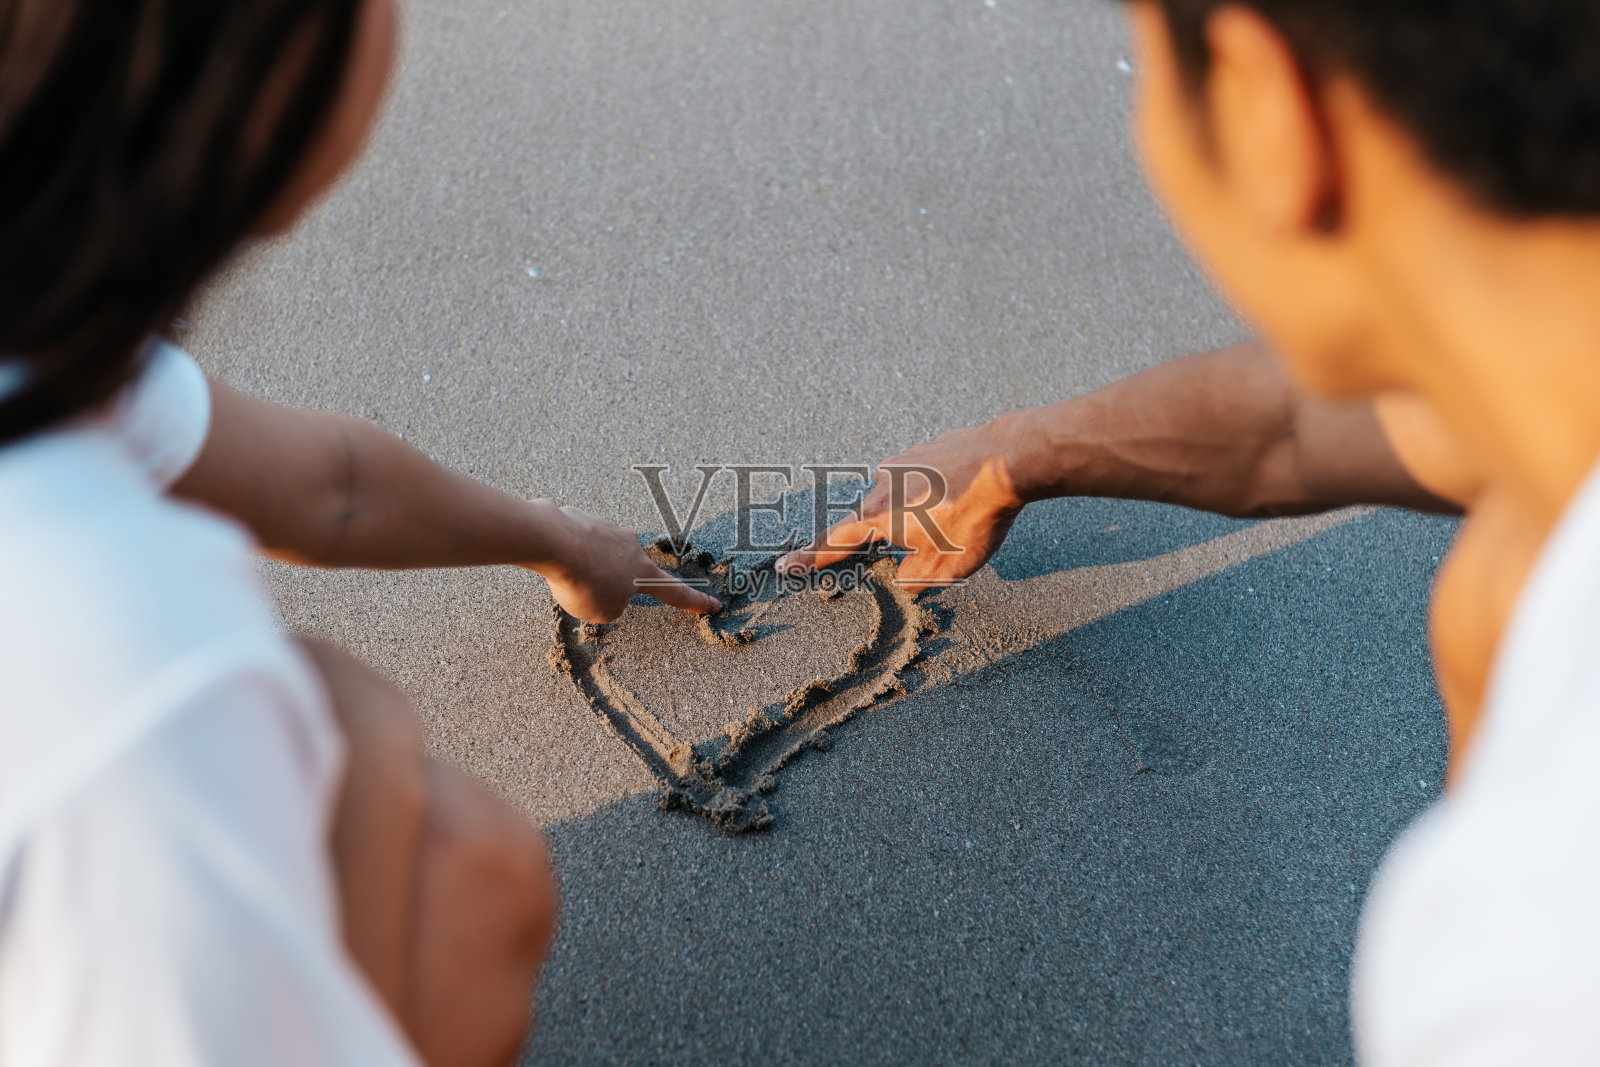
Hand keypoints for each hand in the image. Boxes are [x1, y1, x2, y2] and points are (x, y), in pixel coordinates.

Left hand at [535, 504, 720, 622]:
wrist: (553, 541)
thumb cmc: (583, 581)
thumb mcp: (603, 612)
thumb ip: (612, 605)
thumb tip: (606, 588)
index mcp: (643, 573)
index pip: (675, 592)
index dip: (695, 602)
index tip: (713, 605)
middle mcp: (631, 546)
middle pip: (626, 569)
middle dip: (609, 580)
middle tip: (587, 590)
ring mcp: (607, 528)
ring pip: (599, 554)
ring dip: (585, 566)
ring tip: (566, 574)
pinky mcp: (582, 518)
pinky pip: (577, 541)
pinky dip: (568, 552)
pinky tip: (554, 557)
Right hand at [776, 421, 1025, 588]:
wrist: (1007, 461)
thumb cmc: (972, 517)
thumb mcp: (944, 568)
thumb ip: (915, 579)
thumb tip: (904, 579)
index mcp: (878, 516)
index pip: (834, 543)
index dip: (810, 559)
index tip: (785, 565)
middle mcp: (883, 483)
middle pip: (874, 517)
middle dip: (893, 534)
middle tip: (924, 543)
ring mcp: (908, 458)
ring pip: (902, 493)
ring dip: (920, 509)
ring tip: (955, 519)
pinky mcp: (933, 445)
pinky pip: (928, 473)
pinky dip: (939, 487)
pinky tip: (963, 494)